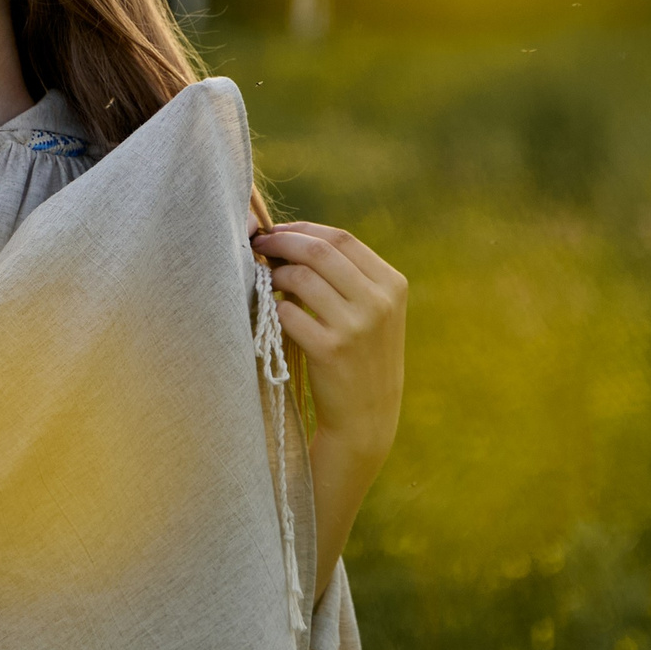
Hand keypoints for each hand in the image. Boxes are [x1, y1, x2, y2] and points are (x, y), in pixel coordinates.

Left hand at [252, 220, 405, 588]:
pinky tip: (274, 313)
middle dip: (281, 242)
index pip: (341, 239)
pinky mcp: (331, 350)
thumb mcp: (373, 313)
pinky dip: (276, 307)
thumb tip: (292, 240)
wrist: (366, 419)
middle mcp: (379, 302)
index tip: (277, 232)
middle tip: (258, 245)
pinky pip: (289, 313)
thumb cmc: (361, 358)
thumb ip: (346, 276)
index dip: (303, 230)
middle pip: (319, 251)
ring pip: (301, 277)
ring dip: (276, 274)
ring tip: (267, 281)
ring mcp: (356, 326)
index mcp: (392, 284)